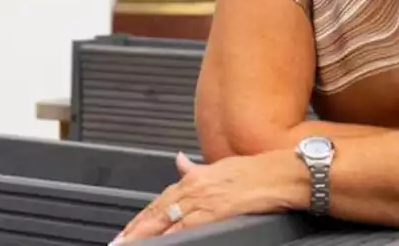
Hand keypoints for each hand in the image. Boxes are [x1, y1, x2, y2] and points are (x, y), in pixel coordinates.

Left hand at [112, 151, 304, 242]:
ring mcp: (203, 200)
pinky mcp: (214, 212)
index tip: (127, 229)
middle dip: (135, 229)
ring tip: (128, 245)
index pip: (159, 201)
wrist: (280, 174)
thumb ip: (196, 168)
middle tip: (118, 241)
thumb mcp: (220, 166)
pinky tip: (160, 243)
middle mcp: (194, 187)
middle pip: (156, 211)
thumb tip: (179, 161)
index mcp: (194, 177)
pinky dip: (170, 235)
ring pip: (164, 220)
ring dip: (144, 234)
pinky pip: (185, 227)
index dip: (141, 217)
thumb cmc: (256, 172)